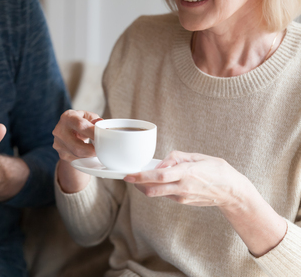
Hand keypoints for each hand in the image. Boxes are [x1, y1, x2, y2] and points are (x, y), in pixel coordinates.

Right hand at [52, 110, 101, 192]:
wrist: (67, 131)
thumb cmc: (80, 122)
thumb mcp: (88, 117)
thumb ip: (95, 121)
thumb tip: (105, 128)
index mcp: (67, 117)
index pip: (80, 125)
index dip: (92, 133)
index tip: (102, 138)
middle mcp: (60, 130)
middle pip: (77, 146)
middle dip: (91, 150)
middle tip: (101, 150)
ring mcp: (58, 143)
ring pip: (77, 154)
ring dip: (89, 155)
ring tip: (97, 151)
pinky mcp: (61, 153)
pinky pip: (76, 159)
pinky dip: (85, 157)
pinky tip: (88, 153)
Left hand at [125, 150, 251, 207]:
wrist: (231, 191)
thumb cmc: (216, 170)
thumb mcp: (197, 157)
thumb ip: (176, 158)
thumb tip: (160, 164)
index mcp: (186, 173)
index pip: (158, 176)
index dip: (141, 176)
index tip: (129, 175)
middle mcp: (182, 187)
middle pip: (153, 190)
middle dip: (137, 184)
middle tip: (128, 177)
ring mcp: (182, 197)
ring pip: (157, 193)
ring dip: (146, 186)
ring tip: (142, 177)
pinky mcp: (183, 202)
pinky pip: (166, 195)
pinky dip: (159, 188)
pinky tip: (160, 181)